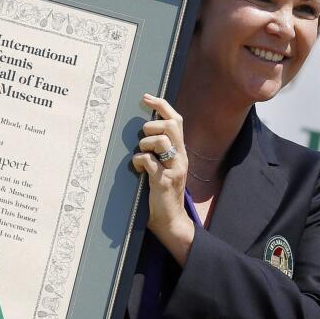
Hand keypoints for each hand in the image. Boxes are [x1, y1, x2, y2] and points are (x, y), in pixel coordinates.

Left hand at [131, 93, 194, 263]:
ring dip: (145, 145)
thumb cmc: (161, 193)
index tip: (146, 98)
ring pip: (161, 141)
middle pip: (171, 126)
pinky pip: (149, 161)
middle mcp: (181, 158)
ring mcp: (175, 169)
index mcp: (180, 152)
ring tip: (141, 156)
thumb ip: (157, 151)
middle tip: (143, 138)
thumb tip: (141, 131)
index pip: (176, 120)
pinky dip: (139, 162)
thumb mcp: (162, 167)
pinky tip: (138, 169)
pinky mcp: (165, 181)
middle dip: (152, 127)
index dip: (162, 106)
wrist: (170, 220)